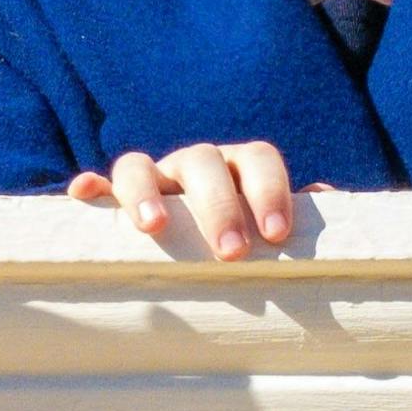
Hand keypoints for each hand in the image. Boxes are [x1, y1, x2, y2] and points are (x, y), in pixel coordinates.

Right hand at [68, 141, 298, 258]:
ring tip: (154, 227)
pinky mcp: (117, 198)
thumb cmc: (249, 237)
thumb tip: (327, 197)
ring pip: (141, 164)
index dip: (269, 190)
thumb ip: (306, 216)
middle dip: (218, 205)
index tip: (276, 234)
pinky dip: (92, 185)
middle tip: (232, 252)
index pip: (257, 158)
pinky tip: (84, 193)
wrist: (203, 244)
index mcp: (240, 168)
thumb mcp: (275, 225)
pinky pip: (100, 184)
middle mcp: (196, 165)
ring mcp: (155, 179)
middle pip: (203, 161)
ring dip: (145, 191)